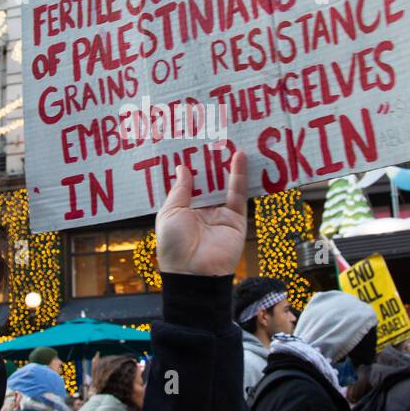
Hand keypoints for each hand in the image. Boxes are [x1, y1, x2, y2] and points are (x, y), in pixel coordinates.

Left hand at [155, 150, 247, 276]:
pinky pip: (238, 195)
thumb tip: (182, 168)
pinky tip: (239, 157)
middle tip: (209, 136)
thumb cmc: (174, 245)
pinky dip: (239, 176)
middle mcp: (201, 211)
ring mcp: (219, 215)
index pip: (187, 183)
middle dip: (208, 161)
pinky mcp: (236, 219)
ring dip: (224, 165)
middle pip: (207, 181)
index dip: (188, 165)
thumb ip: (180, 190)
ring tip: (226, 140)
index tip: (189, 143)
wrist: (195, 274)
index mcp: (182, 210)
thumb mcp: (170, 213)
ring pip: (223, 185)